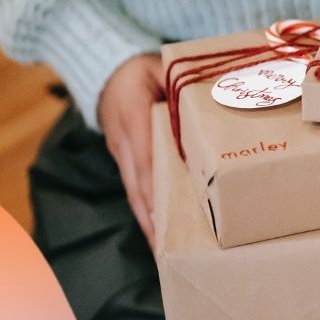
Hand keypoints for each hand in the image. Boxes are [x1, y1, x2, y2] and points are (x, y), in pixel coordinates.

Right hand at [98, 53, 164, 247]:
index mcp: (133, 113)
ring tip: (164, 252)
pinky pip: (135, 187)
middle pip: (138, 183)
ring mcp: (121, 151)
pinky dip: (147, 211)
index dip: (155, 183)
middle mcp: (123, 138)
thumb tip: (214, 100)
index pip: (145, 153)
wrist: (106, 69)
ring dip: (149, 222)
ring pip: (134, 191)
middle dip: (152, 217)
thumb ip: (183, 84)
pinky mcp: (124, 158)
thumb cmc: (142, 69)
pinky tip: (160, 231)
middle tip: (168, 248)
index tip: (166, 210)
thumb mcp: (162, 67)